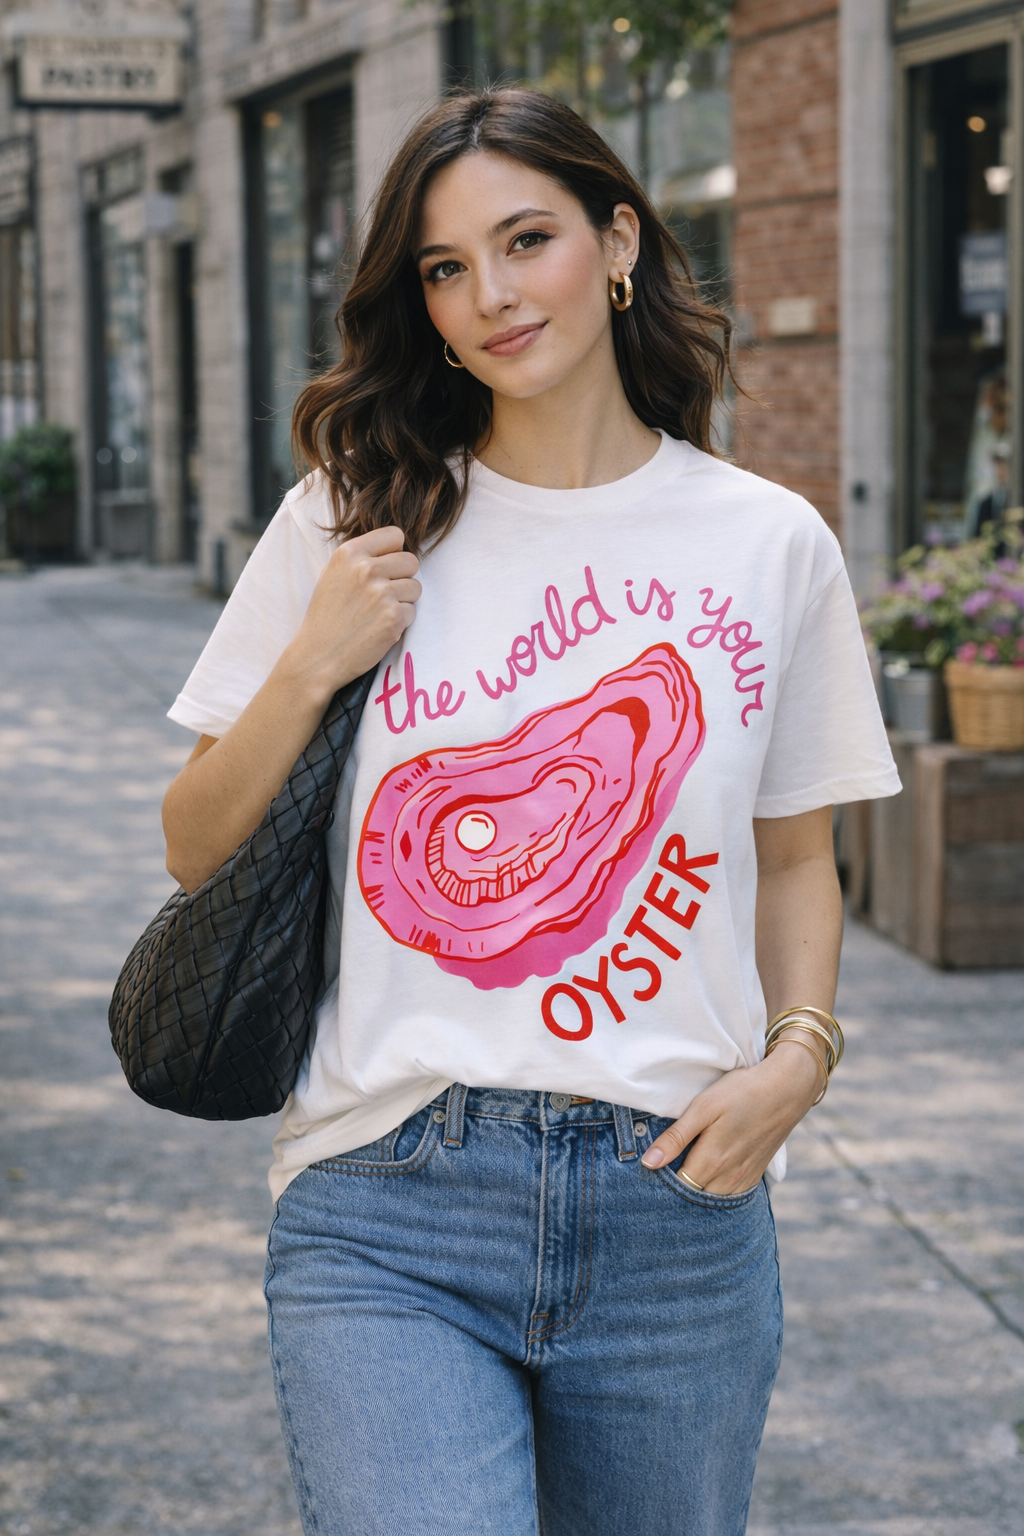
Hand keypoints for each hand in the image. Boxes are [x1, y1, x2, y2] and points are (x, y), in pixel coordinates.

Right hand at [284, 527, 420, 703]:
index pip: (394, 535)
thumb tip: (395, 548)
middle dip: (402, 578)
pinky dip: (400, 622)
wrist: (318, 656)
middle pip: (411, 561)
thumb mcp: (333, 574)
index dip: (393, 552)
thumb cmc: (326, 617)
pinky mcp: (393, 617)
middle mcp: (366, 569)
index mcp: (349, 553)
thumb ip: (361, 558)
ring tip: (378, 613)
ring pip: (415, 587)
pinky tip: (379, 628)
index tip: (385, 568)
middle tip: (383, 596)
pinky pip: (412, 611)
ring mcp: (381, 593)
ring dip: (403, 601)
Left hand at [640, 1043, 823, 1193]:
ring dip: (698, 1188)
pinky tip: (709, 1171)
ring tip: (687, 1166)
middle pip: (693, 1196)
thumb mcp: (703, 1108)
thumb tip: (649, 1163)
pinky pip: (729, 1194)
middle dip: (678, 1186)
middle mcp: (728, 1178)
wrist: (786, 1090)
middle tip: (668, 1164)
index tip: (654, 1165)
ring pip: (712, 1198)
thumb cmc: (741, 1092)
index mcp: (711, 1162)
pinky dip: (716, 1188)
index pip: (676, 1187)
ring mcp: (744, 1179)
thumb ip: (676, 1138)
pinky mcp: (755, 1176)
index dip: (662, 1179)